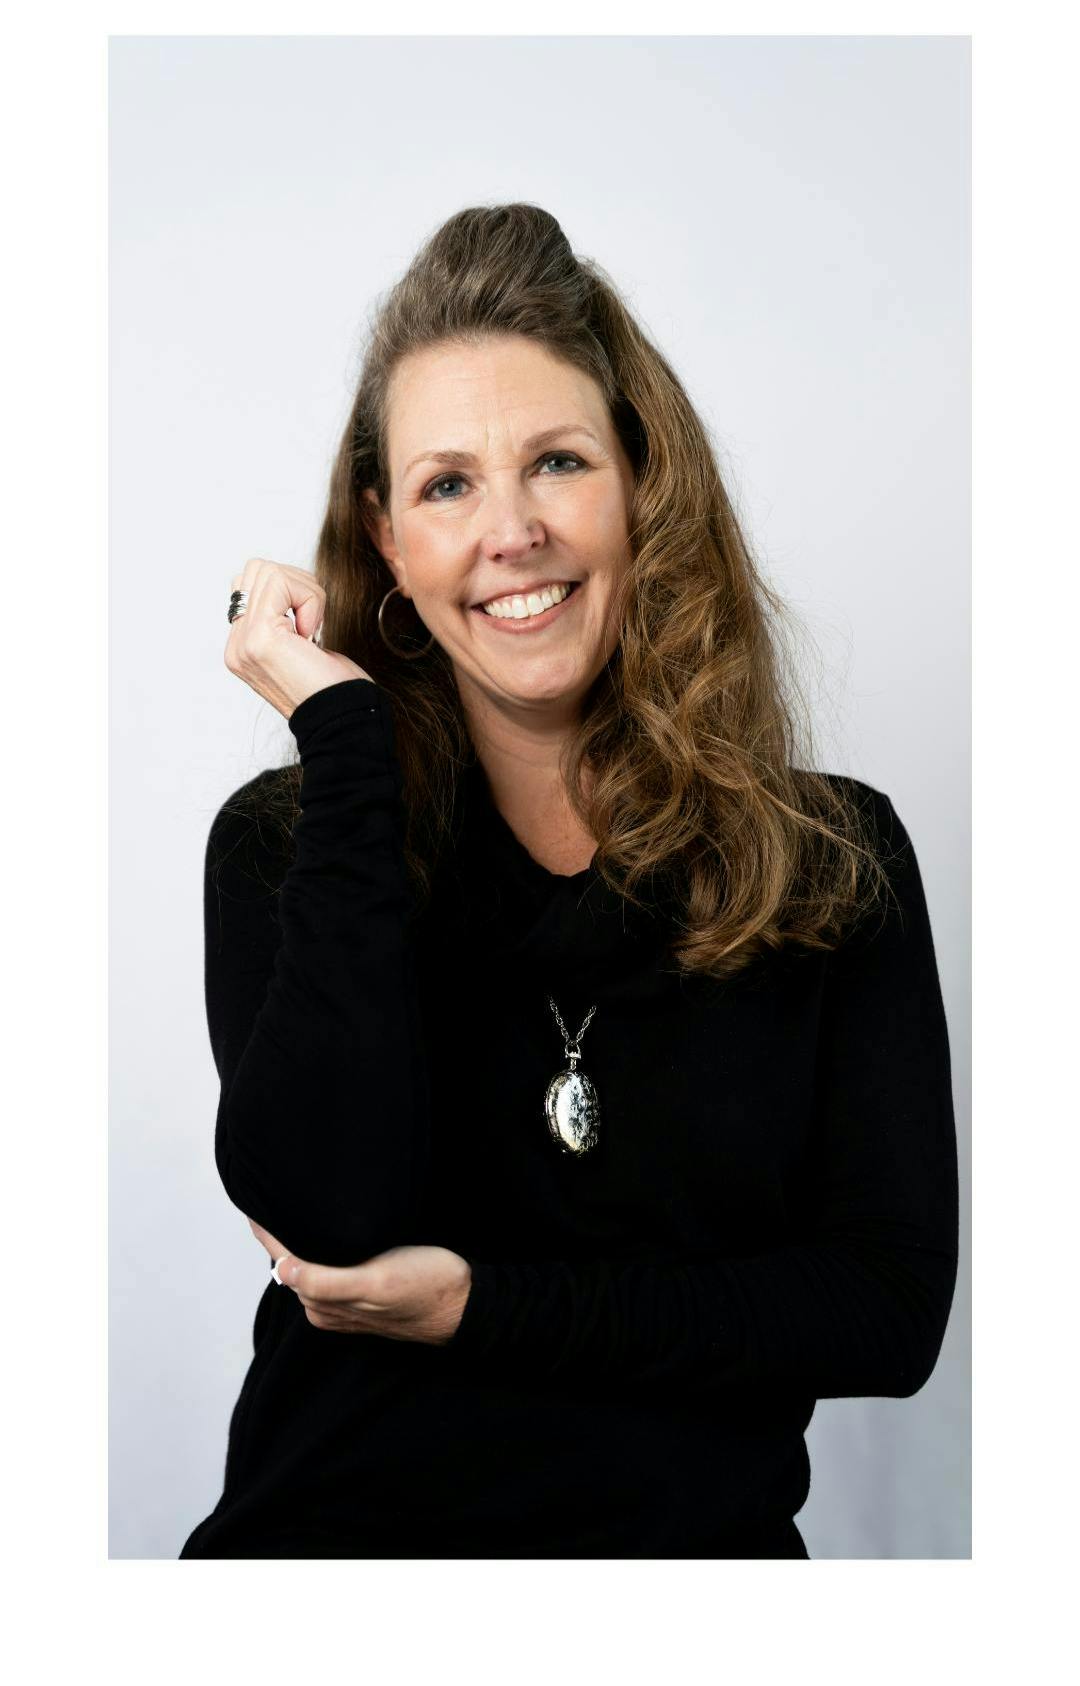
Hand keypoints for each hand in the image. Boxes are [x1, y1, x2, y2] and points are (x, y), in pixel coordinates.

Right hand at [226, 556, 373, 720]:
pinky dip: (309, 598)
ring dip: (304, 592)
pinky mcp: (260, 636)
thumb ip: (283, 619)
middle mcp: (237, 647)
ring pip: (267, 570)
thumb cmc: (335, 688)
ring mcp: (243, 642)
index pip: (250, 586)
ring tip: (313, 630)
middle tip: (313, 624)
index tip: (308, 628)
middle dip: (296, 584)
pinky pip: (280, 581)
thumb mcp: (301, 648)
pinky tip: (313, 633)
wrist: (344, 720)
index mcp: (243, 649)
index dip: (290, 593)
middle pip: (255, 571)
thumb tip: (285, 583)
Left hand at [246, 1218, 472, 1345]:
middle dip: (278, 1234)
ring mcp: (345, 1302)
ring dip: (297, 1240)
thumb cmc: (426, 1288)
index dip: (267, 1232)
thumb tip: (281, 1271)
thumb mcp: (376, 1283)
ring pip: (309, 1266)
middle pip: (292, 1263)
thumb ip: (327, 1281)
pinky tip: (323, 1230)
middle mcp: (328, 1305)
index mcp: (324, 1303)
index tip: (253, 1201)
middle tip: (267, 1196)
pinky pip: (328, 1269)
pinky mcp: (363, 1294)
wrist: (466, 1304)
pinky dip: (318, 1249)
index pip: (284, 1261)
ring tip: (286, 1208)